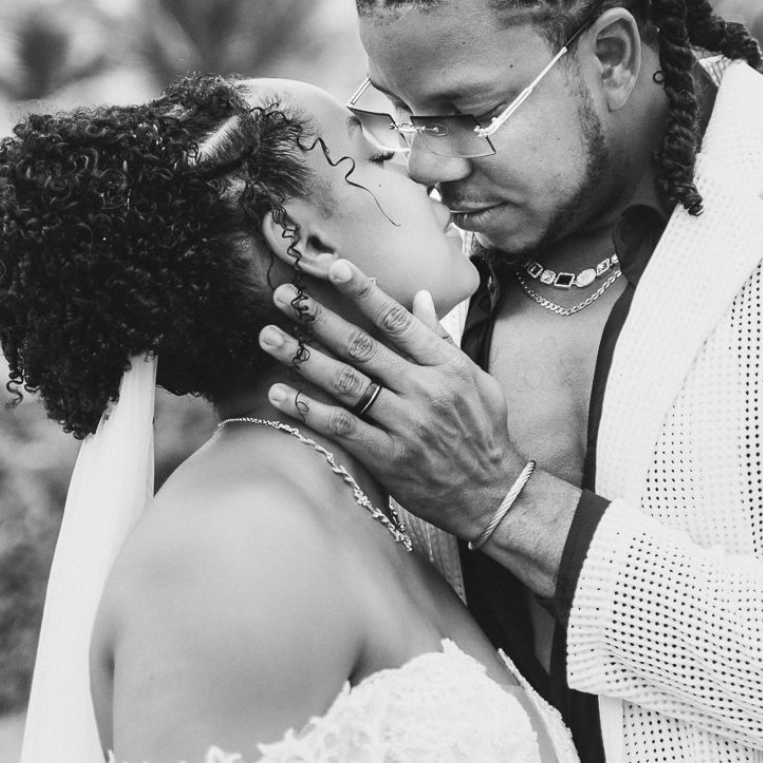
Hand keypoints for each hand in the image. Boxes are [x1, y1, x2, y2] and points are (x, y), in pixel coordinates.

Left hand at [260, 260, 526, 538]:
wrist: (493, 495)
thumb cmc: (485, 434)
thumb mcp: (476, 380)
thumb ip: (442, 340)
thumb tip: (420, 297)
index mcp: (447, 366)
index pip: (399, 320)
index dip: (364, 292)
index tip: (334, 267)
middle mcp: (425, 390)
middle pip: (363, 346)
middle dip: (320, 318)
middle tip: (285, 295)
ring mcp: (406, 424)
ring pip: (346, 383)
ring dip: (303, 358)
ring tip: (269, 338)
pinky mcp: (389, 458)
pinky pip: (342, 427)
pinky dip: (308, 410)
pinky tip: (278, 394)